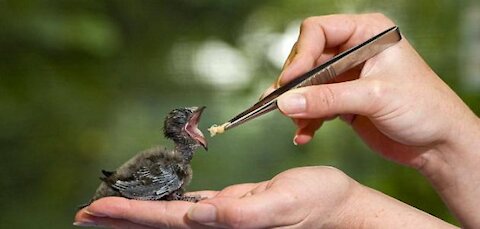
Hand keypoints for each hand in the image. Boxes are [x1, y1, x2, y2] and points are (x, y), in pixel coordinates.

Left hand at [74, 166, 452, 227]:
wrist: (341, 208)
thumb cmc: (320, 204)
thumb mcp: (285, 202)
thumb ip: (244, 211)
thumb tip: (201, 213)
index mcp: (226, 225)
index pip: (167, 222)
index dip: (129, 215)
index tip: (95, 208)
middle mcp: (219, 226)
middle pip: (160, 223)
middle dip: (122, 218)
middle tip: (85, 213)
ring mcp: (224, 219)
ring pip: (171, 216)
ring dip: (138, 211)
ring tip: (108, 207)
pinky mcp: (234, 207)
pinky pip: (192, 207)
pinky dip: (167, 202)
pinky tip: (156, 198)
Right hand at [269, 13, 479, 226]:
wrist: (439, 144)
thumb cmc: (424, 108)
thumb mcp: (375, 97)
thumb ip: (328, 99)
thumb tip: (286, 102)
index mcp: (367, 34)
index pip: (318, 31)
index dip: (300, 54)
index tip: (289, 82)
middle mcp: (353, 51)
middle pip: (307, 58)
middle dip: (294, 84)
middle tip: (282, 104)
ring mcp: (346, 77)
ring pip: (306, 84)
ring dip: (296, 105)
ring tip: (293, 123)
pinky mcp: (343, 101)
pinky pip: (314, 106)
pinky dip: (306, 120)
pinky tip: (303, 135)